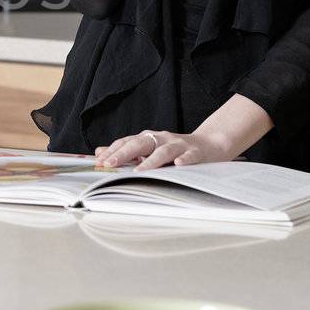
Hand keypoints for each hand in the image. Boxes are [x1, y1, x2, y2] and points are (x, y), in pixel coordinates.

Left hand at [94, 129, 229, 170]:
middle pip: (141, 143)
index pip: (127, 142)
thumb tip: (99, 152)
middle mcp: (162, 139)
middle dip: (124, 153)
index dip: (113, 151)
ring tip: (139, 171)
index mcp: (149, 138)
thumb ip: (126, 151)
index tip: (99, 162)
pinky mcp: (196, 153)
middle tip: (111, 164)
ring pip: (163, 151)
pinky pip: (189, 156)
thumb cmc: (176, 149)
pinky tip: (178, 165)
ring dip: (151, 161)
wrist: (210, 144)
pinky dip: (184, 160)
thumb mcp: (150, 148)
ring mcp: (179, 145)